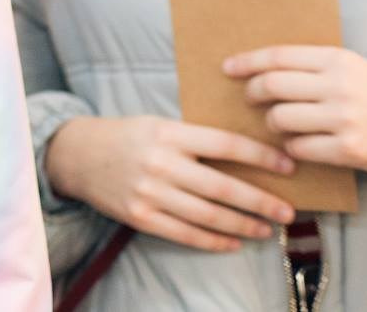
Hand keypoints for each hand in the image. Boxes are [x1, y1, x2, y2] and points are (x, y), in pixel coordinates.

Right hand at [46, 115, 296, 252]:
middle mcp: (160, 163)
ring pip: (208, 215)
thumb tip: (248, 154)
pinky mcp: (140, 217)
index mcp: (168, 133)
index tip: (288, 167)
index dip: (260, 157)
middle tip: (289, 212)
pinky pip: (185, 234)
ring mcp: (149, 193)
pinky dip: (213, 240)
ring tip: (267, 229)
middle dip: (260, 201)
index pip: (225, 144)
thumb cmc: (128, 136)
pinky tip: (234, 241)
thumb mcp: (159, 124)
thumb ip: (195, 139)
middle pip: (222, 186)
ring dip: (243, 224)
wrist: (78, 154)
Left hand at [227, 45, 366, 184]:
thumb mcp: (356, 70)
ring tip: (281, 125)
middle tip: (251, 99)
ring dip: (273, 124)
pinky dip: (293, 149)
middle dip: (253, 93)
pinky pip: (299, 148)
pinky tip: (301, 146)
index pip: (279, 56)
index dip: (247, 62)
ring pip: (280, 119)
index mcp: (339, 59)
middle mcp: (340, 85)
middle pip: (272, 85)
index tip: (227, 68)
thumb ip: (317, 67)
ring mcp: (345, 118)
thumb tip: (264, 69)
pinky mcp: (350, 149)